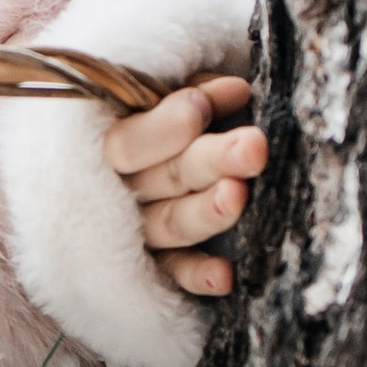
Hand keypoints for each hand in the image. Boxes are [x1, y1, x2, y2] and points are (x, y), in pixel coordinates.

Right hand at [101, 74, 267, 297]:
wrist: (140, 168)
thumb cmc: (166, 121)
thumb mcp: (172, 98)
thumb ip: (197, 94)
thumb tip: (236, 91)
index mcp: (113, 143)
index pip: (130, 142)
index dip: (167, 125)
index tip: (202, 107)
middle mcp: (122, 191)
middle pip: (164, 178)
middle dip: (211, 160)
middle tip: (254, 147)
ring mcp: (139, 231)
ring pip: (172, 224)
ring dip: (206, 213)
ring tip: (239, 196)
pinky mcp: (160, 265)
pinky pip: (176, 273)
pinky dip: (198, 276)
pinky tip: (225, 276)